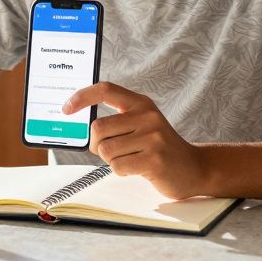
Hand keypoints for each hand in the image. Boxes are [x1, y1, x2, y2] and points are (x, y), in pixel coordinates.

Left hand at [62, 82, 200, 199]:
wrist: (195, 168)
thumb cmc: (160, 148)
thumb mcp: (143, 124)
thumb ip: (117, 120)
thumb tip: (80, 122)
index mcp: (141, 103)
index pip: (105, 89)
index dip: (82, 96)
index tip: (66, 108)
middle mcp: (147, 116)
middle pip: (98, 128)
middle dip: (97, 144)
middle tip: (112, 151)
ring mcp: (153, 137)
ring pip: (106, 150)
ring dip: (111, 160)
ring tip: (130, 159)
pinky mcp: (154, 159)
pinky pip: (117, 166)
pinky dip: (121, 171)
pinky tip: (137, 168)